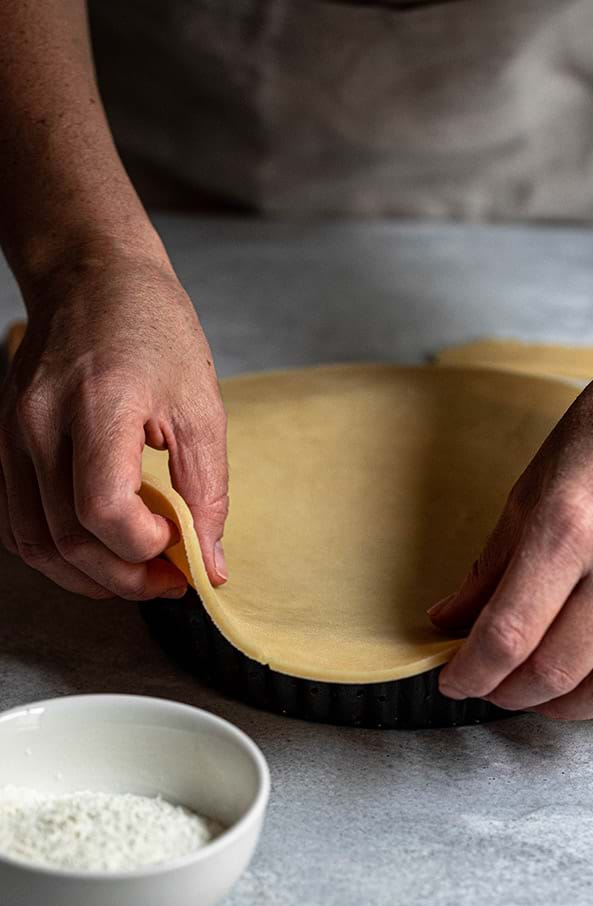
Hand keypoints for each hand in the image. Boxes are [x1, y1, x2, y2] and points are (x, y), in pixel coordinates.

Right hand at [0, 250, 227, 599]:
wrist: (90, 277)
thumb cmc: (152, 329)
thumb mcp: (202, 407)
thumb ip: (208, 491)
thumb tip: (210, 563)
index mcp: (95, 406)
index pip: (103, 510)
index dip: (147, 545)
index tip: (182, 541)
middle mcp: (37, 425)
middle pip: (68, 540)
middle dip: (126, 578)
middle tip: (171, 580)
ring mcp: (10, 437)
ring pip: (36, 544)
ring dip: (90, 577)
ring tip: (139, 574)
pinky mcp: (2, 445)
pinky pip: (17, 524)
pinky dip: (57, 554)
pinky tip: (99, 552)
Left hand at [428, 343, 592, 719]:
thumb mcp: (533, 484)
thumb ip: (493, 563)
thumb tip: (450, 619)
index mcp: (569, 527)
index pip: (507, 636)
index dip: (471, 673)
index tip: (454, 681)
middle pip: (557, 672)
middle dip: (510, 694)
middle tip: (493, 688)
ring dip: (567, 705)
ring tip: (543, 693)